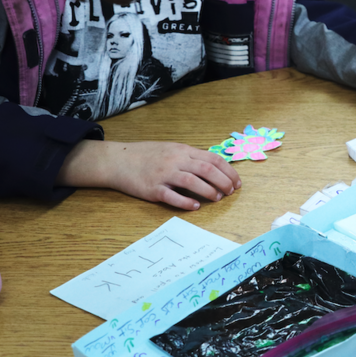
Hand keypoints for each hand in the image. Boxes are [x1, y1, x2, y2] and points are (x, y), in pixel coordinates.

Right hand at [58, 140, 240, 210]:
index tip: (237, 182)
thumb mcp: (172, 149)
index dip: (229, 171)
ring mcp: (164, 174)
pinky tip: (195, 206)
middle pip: (207, 170)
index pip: (213, 159)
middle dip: (224, 182)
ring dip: (209, 191)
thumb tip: (214, 167)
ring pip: (193, 182)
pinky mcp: (152, 189)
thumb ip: (191, 157)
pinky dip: (186, 202)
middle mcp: (176, 161)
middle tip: (230, 192)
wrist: (118, 160)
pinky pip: (172, 197)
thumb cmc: (148, 155)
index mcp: (183, 150)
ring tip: (217, 198)